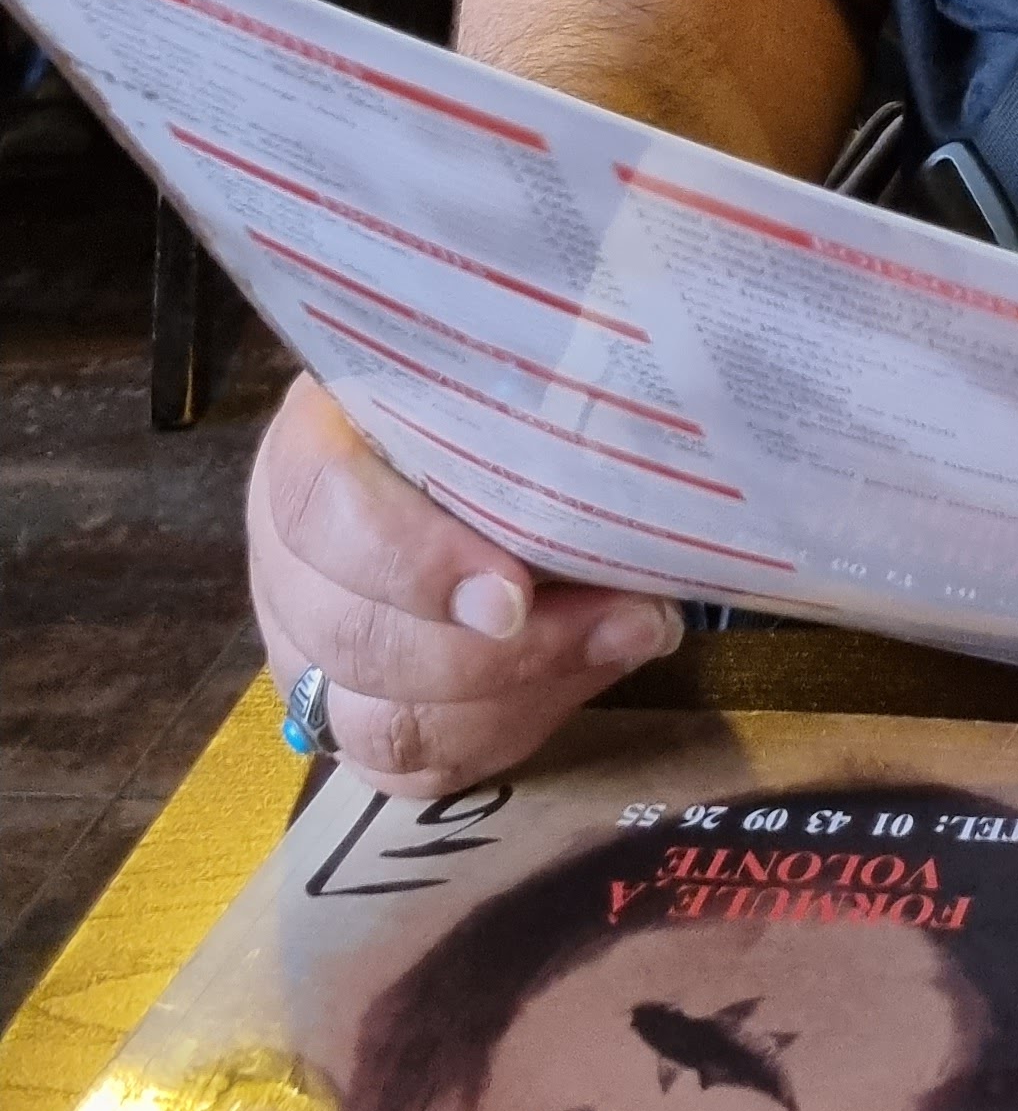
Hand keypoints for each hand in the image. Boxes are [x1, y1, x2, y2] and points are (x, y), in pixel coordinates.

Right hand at [250, 373, 685, 793]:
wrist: (477, 415)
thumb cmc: (505, 368)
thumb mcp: (509, 347)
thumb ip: (538, 370)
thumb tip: (636, 397)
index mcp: (311, 437)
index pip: (321, 508)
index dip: (410, 562)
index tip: (515, 593)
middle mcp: (288, 548)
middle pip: (353, 640)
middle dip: (502, 657)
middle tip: (633, 617)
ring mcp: (307, 642)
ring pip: (379, 723)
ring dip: (519, 700)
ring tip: (632, 637)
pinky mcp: (349, 709)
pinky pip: (412, 763)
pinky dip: (508, 730)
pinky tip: (588, 672)